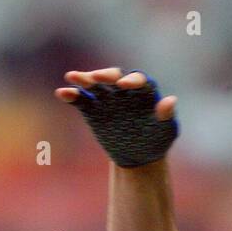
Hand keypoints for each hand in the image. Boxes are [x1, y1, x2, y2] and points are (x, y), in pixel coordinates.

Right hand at [54, 68, 178, 167]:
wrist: (138, 155)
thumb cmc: (156, 140)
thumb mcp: (165, 131)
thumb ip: (166, 116)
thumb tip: (170, 100)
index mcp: (144, 92)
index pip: (138, 81)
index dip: (131, 81)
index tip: (123, 85)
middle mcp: (124, 90)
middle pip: (114, 77)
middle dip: (105, 75)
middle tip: (97, 77)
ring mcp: (107, 98)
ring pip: (95, 84)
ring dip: (84, 79)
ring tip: (72, 76)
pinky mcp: (93, 109)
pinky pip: (81, 100)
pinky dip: (72, 95)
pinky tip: (61, 93)